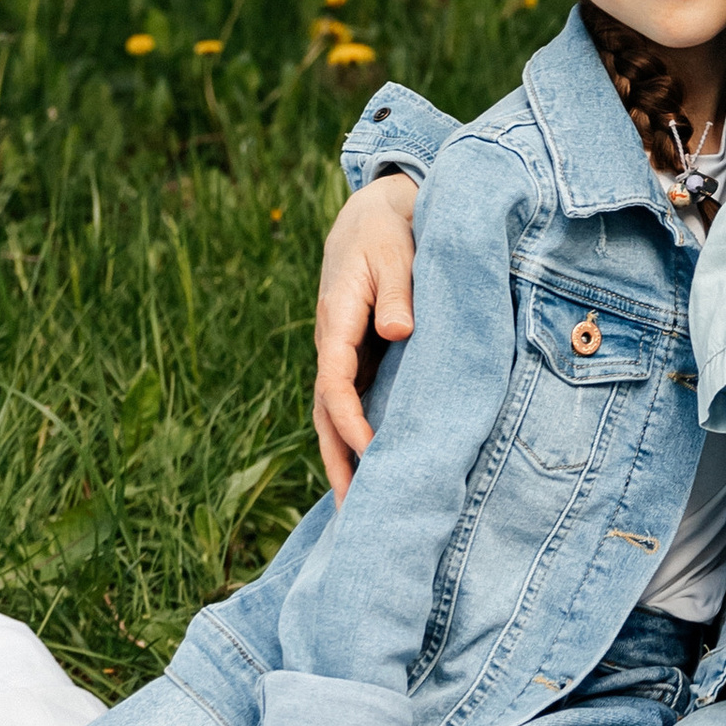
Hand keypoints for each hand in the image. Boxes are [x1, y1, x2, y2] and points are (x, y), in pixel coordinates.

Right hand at [313, 173, 419, 502]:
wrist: (371, 214)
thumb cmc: (388, 232)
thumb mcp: (396, 252)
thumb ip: (398, 291)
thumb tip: (398, 332)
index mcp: (337, 321)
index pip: (336, 382)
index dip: (350, 420)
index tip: (370, 452)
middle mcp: (333, 344)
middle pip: (326, 412)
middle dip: (337, 460)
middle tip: (353, 511)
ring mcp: (343, 353)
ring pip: (335, 414)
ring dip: (343, 458)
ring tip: (358, 509)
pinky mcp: (358, 356)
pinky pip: (351, 404)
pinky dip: (354, 437)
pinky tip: (370, 469)